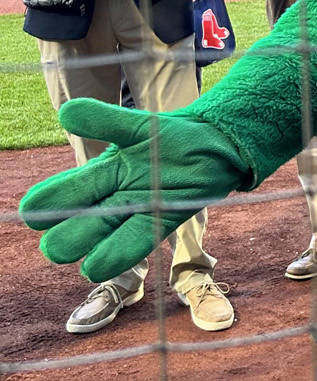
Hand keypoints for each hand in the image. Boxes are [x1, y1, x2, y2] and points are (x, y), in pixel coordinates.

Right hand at [20, 99, 250, 280]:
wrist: (218, 143)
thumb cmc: (173, 136)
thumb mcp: (137, 126)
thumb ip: (104, 121)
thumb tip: (66, 113)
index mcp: (102, 173)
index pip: (64, 194)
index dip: (47, 205)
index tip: (32, 213)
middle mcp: (115, 197)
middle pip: (80, 223)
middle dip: (66, 236)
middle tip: (56, 246)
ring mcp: (139, 210)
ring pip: (104, 235)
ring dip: (89, 248)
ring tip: (79, 263)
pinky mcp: (167, 218)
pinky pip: (139, 239)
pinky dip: (117, 252)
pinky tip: (95, 267)